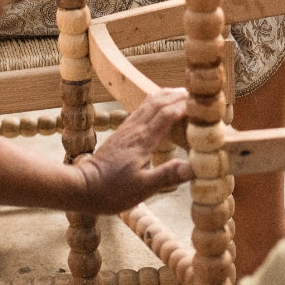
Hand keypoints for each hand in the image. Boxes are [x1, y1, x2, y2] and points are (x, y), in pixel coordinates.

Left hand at [77, 88, 191, 214]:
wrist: (83, 186)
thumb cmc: (112, 190)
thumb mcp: (142, 188)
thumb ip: (166, 175)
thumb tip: (193, 167)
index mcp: (143, 140)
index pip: (168, 114)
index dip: (186, 106)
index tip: (202, 105)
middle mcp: (136, 129)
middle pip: (160, 102)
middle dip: (179, 96)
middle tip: (197, 95)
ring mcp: (128, 128)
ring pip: (149, 102)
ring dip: (167, 95)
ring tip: (182, 94)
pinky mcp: (122, 132)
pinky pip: (141, 109)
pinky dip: (155, 102)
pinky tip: (159, 106)